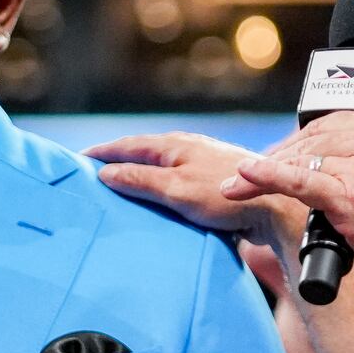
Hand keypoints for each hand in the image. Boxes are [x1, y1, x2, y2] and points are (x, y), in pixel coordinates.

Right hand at [89, 132, 301, 247]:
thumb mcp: (176, 189)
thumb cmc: (225, 195)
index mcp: (174, 145)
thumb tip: (106, 172)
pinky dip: (161, 192)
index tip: (78, 159)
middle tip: (93, 175)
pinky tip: (160, 207)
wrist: (275, 206)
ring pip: (162, 169)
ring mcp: (203, 165)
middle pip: (144, 154)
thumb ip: (141, 179)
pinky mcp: (215, 184)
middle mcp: (188, 150)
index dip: (102, 152)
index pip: (128, 145)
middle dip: (119, 162)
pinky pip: (178, 185)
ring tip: (121, 192)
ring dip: (141, 177)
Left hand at [222, 111, 353, 298]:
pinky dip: (265, 176)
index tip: (277, 158)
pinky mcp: (351, 195)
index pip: (329, 125)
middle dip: (276, 157)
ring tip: (236, 184)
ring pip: (299, 158)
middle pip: (310, 139)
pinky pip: (298, 179)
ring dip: (262, 171)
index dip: (297, 144)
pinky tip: (242, 177)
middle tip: (248, 176)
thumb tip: (334, 172)